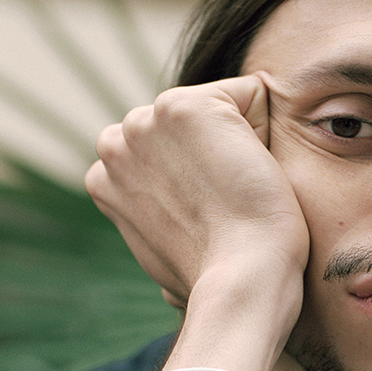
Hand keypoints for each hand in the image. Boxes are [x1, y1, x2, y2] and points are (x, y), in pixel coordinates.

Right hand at [86, 75, 308, 307]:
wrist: (241, 275)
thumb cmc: (216, 277)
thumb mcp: (163, 251)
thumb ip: (155, 218)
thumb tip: (167, 253)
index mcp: (105, 178)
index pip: (169, 148)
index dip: (203, 181)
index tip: (209, 216)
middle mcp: (115, 144)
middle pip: (191, 125)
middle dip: (214, 153)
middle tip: (225, 202)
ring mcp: (145, 122)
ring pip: (220, 107)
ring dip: (240, 140)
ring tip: (239, 188)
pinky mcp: (185, 108)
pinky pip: (251, 93)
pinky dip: (266, 126)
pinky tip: (254, 168)